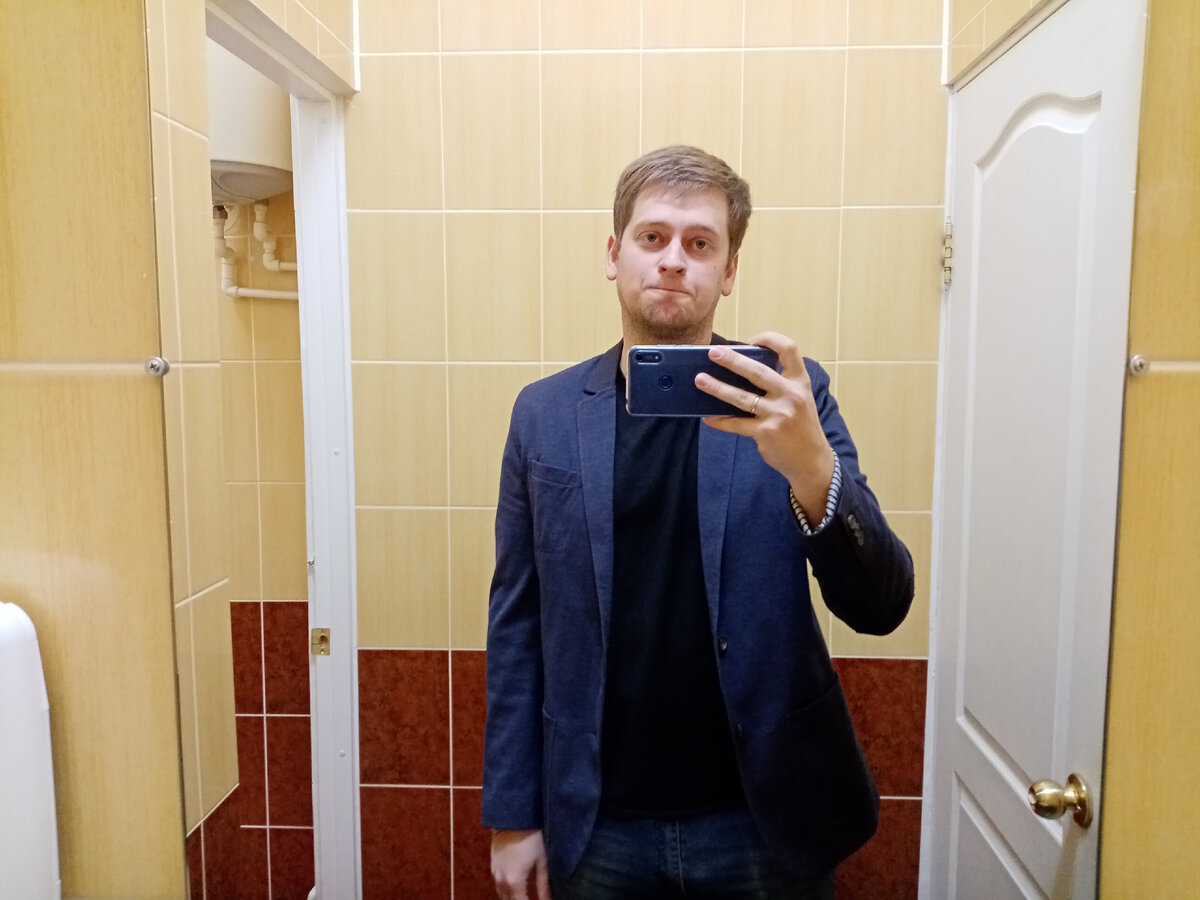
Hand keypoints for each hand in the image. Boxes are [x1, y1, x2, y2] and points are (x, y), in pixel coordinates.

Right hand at [492, 829, 551, 899]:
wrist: (512, 818)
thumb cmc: (531, 838)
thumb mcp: (541, 862)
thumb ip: (544, 885)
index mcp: (514, 882)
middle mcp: (501, 881)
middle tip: (530, 899)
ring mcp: (495, 874)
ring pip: (502, 896)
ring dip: (512, 899)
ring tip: (525, 897)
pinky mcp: (492, 866)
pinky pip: (498, 886)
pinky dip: (506, 892)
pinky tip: (516, 891)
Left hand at [696, 331, 835, 521]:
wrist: (812, 461)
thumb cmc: (801, 427)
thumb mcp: (800, 399)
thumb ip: (780, 384)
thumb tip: (742, 370)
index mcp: (800, 382)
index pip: (789, 349)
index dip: (769, 339)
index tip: (750, 340)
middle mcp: (791, 395)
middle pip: (757, 371)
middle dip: (732, 360)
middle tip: (712, 353)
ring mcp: (778, 414)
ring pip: (742, 397)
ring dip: (718, 388)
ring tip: (700, 380)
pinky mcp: (766, 433)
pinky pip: (737, 424)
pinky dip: (721, 421)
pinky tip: (708, 417)